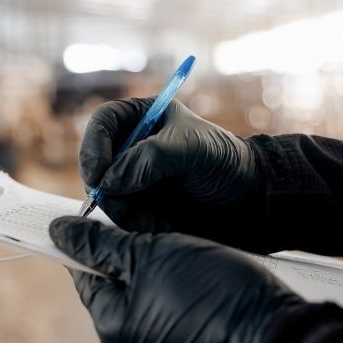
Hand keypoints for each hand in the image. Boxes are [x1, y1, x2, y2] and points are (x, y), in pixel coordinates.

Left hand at [50, 216, 303, 342]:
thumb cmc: (214, 292)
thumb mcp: (154, 253)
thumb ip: (101, 244)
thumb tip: (58, 232)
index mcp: (113, 334)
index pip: (89, 282)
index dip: (99, 250)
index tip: (112, 229)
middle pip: (123, 306)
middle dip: (139, 276)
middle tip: (169, 247)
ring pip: (156, 327)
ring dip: (168, 300)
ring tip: (200, 276)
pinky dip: (195, 326)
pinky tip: (217, 307)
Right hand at [81, 98, 266, 250]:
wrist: (249, 201)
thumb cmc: (225, 162)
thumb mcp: (190, 149)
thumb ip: (148, 160)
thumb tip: (109, 182)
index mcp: (143, 118)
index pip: (103, 123)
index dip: (94, 146)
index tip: (98, 174)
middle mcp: (132, 148)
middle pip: (95, 163)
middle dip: (104, 186)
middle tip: (116, 201)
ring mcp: (133, 179)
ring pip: (105, 195)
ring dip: (123, 210)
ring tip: (155, 218)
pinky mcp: (139, 207)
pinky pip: (121, 217)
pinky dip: (136, 223)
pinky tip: (162, 224)